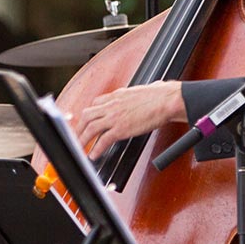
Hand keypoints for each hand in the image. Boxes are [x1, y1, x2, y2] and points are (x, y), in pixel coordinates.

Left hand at [73, 81, 187, 150]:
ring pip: (90, 127)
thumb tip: (152, 88)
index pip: (96, 103)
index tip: (87, 120)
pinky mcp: (121, 128)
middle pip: (87, 115)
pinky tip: (94, 154)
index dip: (90, 113)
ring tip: (79, 148)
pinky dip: (96, 149)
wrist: (167, 100)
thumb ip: (140, 93)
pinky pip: (103, 140)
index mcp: (118, 95)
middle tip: (77, 136)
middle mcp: (113, 104)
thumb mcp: (144, 89)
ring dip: (82, 139)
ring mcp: (115, 116)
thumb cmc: (162, 95)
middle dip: (79, 127)